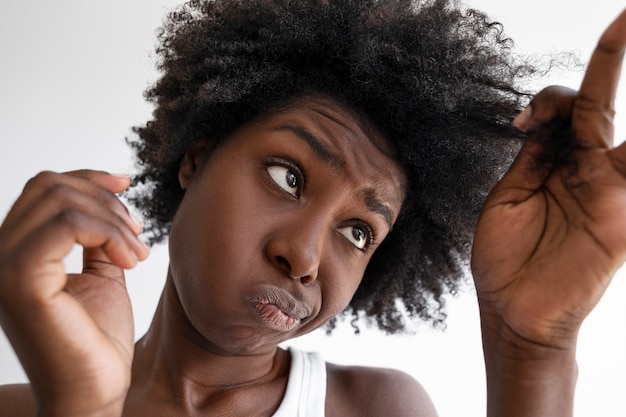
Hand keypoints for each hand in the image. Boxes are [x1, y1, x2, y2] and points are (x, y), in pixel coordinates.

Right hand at [0, 170, 148, 416]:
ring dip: (113, 221)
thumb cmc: (98, 339)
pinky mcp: (20, 281)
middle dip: (106, 201)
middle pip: (50, 187)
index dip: (88, 179)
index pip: (42, 189)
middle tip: (137, 234)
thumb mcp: (101, 272)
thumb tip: (109, 194)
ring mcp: (3, 267)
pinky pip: (66, 225)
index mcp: (16, 252)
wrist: (95, 391)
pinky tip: (131, 260)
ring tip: (137, 253)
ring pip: (60, 201)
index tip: (126, 185)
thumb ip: (96, 236)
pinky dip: (108, 233)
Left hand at [471, 9, 625, 350]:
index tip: (524, 118)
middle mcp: (589, 170)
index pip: (567, 110)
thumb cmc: (505, 258)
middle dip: (613, 57)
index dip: (552, 95)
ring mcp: (610, 191)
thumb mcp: (508, 197)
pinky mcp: (621, 219)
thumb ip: (532, 156)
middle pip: (602, 104)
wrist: (510, 312)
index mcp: (555, 163)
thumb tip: (541, 115)